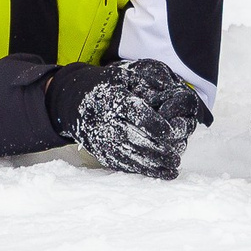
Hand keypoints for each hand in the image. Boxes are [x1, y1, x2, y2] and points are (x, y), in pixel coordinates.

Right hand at [71, 58, 204, 180]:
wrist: (74, 102)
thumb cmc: (105, 87)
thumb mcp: (122, 77)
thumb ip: (145, 82)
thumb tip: (166, 89)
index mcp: (113, 99)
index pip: (135, 113)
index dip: (154, 124)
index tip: (171, 132)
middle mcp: (105, 121)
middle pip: (133, 138)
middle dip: (156, 150)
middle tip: (176, 157)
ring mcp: (101, 139)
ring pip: (129, 155)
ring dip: (152, 165)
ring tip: (173, 169)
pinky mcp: (100, 151)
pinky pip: (121, 163)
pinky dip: (140, 170)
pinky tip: (159, 173)